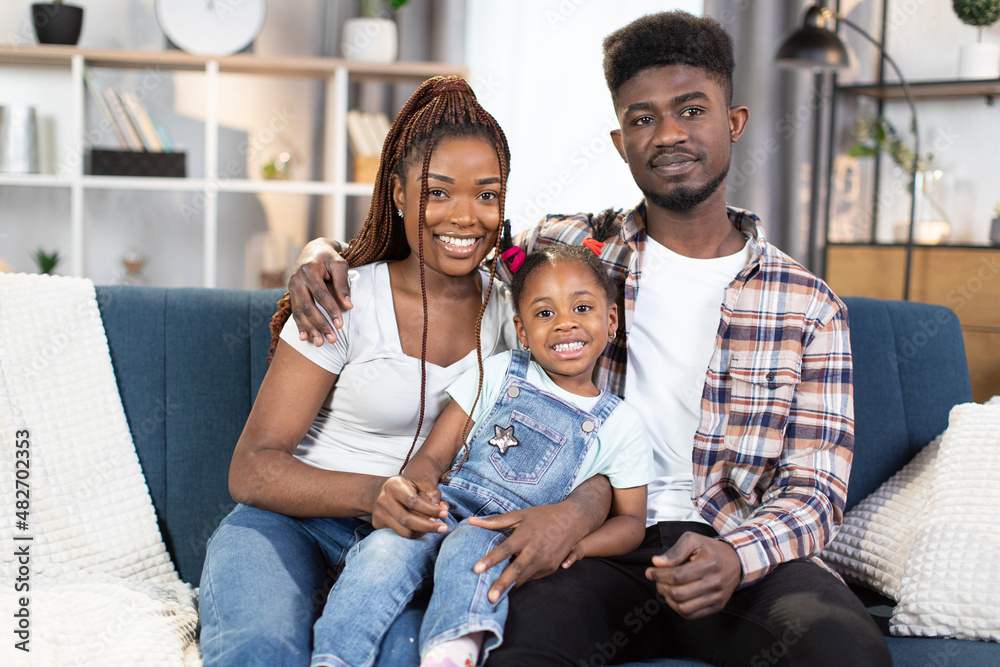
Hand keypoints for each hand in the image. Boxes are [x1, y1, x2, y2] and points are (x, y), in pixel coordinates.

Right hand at [287, 239, 351, 346]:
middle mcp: (297, 280)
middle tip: (332, 339)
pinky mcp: (292, 294)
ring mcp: (292, 288)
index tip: (341, 324)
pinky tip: (304, 338)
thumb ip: (343, 284)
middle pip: (308, 306)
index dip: (331, 310)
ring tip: (320, 343)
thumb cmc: (329, 257)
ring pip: (300, 312)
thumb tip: (349, 305)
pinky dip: (300, 326)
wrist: (312, 251)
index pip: (321, 294)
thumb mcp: (340, 264)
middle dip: (320, 324)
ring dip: (310, 329)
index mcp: (309, 270)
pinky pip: (295, 312)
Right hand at [371, 475, 447, 538]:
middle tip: (443, 528)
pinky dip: (415, 533)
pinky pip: (400, 534)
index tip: (444, 514)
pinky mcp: (378, 524)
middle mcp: (383, 499)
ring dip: (423, 532)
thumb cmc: (408, 485)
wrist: (385, 489)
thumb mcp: (421, 482)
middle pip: (407, 519)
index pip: (413, 501)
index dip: (430, 510)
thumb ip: (433, 494)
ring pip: (404, 531)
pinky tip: (423, 528)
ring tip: (434, 527)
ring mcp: (379, 513)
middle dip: (428, 526)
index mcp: (394, 485)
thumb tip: (443, 510)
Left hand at [468, 501, 588, 602]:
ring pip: (524, 577)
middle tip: (489, 598)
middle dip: (502, 584)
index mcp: (525, 535)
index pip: (504, 549)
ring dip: (510, 586)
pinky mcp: (551, 568)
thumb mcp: (520, 515)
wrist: (572, 521)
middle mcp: (535, 550)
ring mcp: (545, 561)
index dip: (490, 560)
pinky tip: (510, 584)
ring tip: (495, 596)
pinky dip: (521, 581)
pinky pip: (532, 577)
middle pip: (515, 569)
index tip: (476, 569)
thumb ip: (495, 521)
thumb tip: (470, 521)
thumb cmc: (542, 516)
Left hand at [644, 532, 741, 618]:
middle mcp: (715, 582)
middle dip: (661, 587)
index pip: (677, 576)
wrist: (736, 561)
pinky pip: (692, 615)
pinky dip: (678, 608)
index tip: (651, 571)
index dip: (659, 575)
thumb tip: (657, 562)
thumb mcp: (693, 540)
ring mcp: (717, 597)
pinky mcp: (717, 606)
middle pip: (679, 593)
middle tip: (657, 580)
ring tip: (664, 588)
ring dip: (668, 599)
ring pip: (684, 608)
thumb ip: (674, 551)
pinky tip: (674, 597)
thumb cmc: (710, 549)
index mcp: (709, 564)